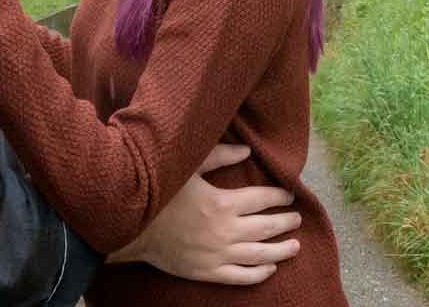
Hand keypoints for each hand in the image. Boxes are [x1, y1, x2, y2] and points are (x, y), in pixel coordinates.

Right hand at [109, 142, 302, 284]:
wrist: (131, 228)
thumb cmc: (160, 193)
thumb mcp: (188, 167)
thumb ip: (219, 156)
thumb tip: (247, 151)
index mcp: (223, 203)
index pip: (262, 199)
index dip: (279, 196)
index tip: (289, 194)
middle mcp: (226, 231)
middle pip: (267, 227)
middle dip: (286, 222)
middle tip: (297, 219)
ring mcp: (218, 255)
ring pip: (260, 255)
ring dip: (281, 250)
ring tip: (295, 245)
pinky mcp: (207, 272)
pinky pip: (240, 277)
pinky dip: (259, 274)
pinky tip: (270, 268)